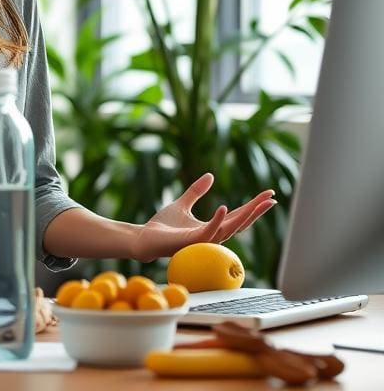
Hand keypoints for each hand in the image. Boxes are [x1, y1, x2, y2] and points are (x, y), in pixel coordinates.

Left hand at [130, 173, 275, 261]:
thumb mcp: (182, 203)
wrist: (144, 238)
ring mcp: (203, 240)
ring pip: (230, 229)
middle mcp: (211, 236)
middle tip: (272, 198)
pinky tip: (225, 207)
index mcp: (211, 227)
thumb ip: (196, 191)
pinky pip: (208, 231)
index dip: (253, 206)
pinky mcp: (192, 241)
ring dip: (245, 215)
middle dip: (256, 211)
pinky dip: (217, 220)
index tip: (268, 194)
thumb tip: (211, 175)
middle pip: (240, 223)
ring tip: (260, 202)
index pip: (237, 216)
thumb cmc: (162, 226)